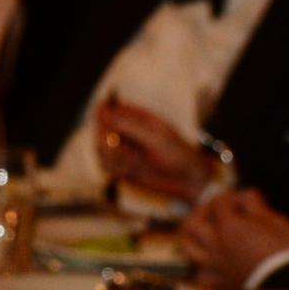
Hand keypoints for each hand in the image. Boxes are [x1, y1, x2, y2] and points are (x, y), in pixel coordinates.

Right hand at [95, 98, 214, 199]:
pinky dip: (114, 168)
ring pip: (101, 148)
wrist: (187, 180)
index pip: (111, 108)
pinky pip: (105, 165)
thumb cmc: (177, 154)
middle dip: (105, 138)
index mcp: (139, 117)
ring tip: (130, 161)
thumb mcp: (156, 137)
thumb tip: (104, 113)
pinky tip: (129, 170)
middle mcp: (128, 132)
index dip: (102, 112)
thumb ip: (130, 125)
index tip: (101, 118)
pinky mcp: (121, 167)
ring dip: (111, 156)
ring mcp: (123, 150)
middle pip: (101, 129)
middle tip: (117, 147)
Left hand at [181, 190, 288, 289]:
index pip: (219, 202)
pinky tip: (216, 265)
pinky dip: (206, 267)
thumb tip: (247, 195)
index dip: (232, 198)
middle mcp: (215, 247)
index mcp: (230, 227)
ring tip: (208, 236)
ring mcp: (213, 268)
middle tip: (214, 211)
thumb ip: (256, 207)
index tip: (244, 200)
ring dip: (196, 238)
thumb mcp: (277, 222)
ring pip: (189, 249)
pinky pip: (202, 276)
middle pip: (191, 223)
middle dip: (202, 212)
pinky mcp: (219, 287)